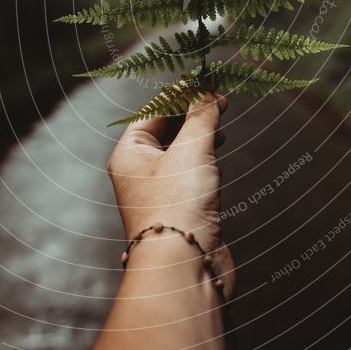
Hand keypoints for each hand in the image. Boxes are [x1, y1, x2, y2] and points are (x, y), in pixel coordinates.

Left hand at [107, 92, 234, 299]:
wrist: (185, 269)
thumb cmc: (178, 206)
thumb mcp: (192, 150)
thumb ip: (201, 117)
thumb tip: (206, 92)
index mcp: (129, 155)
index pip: (151, 113)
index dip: (177, 95)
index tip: (202, 80)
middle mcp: (140, 174)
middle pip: (166, 132)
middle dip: (192, 114)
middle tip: (219, 99)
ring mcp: (161, 194)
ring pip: (181, 154)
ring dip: (201, 137)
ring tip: (221, 126)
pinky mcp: (183, 211)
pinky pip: (193, 177)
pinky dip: (206, 163)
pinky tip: (218, 161)